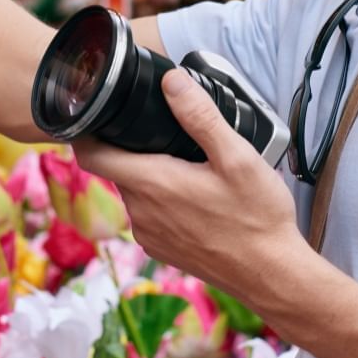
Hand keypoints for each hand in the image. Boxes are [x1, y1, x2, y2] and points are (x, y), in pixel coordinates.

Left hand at [76, 69, 309, 302]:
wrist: (272, 275)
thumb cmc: (257, 218)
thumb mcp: (237, 157)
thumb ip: (200, 116)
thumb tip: (171, 82)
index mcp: (152, 184)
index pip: (91, 155)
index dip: (85, 130)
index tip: (96, 112)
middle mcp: (141, 213)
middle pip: (117, 168)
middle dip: (133, 147)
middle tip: (165, 130)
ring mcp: (150, 236)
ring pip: (135, 191)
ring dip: (152, 174)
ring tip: (188, 162)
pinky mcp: (163, 250)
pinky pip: (150, 214)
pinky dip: (163, 200)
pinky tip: (196, 195)